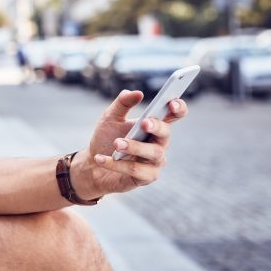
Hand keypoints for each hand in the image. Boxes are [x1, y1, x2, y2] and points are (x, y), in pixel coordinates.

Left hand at [72, 90, 187, 198]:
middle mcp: (159, 143)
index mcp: (154, 125)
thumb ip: (122, 103)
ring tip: (117, 143)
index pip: (174, 115)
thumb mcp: (110, 117)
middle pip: (166, 134)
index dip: (178, 108)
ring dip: (134, 147)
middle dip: (156, 127)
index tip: (172, 103)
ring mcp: (154, 162)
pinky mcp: (146, 177)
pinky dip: (116, 164)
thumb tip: (137, 93)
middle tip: (144, 123)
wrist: (92, 164)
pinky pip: (135, 170)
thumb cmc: (106, 138)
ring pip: (153, 153)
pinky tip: (100, 158)